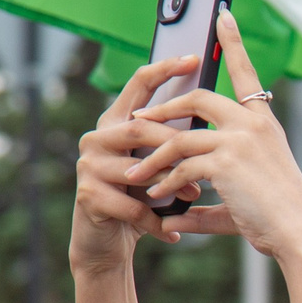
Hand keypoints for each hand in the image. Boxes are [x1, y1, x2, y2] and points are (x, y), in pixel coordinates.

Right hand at [71, 54, 202, 276]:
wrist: (106, 245)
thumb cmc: (140, 201)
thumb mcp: (156, 166)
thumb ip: (170, 142)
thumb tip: (214, 118)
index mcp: (116, 123)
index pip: (138, 84)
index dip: (165, 68)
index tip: (194, 57)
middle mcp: (97, 138)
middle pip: (141, 128)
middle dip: (175, 145)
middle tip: (205, 157)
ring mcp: (88, 165)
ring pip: (138, 168)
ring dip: (171, 183)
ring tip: (195, 196)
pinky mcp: (88, 195)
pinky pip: (133, 206)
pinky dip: (158, 221)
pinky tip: (173, 232)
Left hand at [128, 10, 301, 266]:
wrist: (300, 233)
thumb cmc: (279, 220)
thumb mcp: (244, 200)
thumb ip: (210, 201)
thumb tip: (179, 215)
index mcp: (264, 123)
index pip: (246, 73)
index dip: (233, 42)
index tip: (222, 15)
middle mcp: (253, 123)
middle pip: (199, 97)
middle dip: (165, 108)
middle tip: (139, 118)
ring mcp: (240, 139)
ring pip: (180, 137)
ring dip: (153, 157)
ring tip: (134, 173)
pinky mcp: (226, 160)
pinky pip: (183, 166)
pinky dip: (165, 183)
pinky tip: (156, 198)